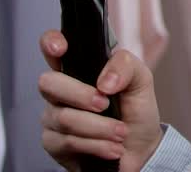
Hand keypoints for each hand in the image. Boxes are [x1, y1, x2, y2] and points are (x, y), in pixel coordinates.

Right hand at [38, 30, 164, 171]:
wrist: (140, 147)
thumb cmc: (135, 110)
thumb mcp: (141, 81)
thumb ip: (126, 66)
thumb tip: (104, 81)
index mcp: (79, 67)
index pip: (53, 48)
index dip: (51, 43)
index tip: (61, 49)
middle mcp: (61, 90)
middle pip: (49, 83)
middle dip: (82, 95)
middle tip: (106, 104)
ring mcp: (54, 116)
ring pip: (63, 118)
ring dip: (99, 127)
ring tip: (120, 133)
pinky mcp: (53, 143)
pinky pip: (67, 142)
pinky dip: (96, 145)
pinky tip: (111, 147)